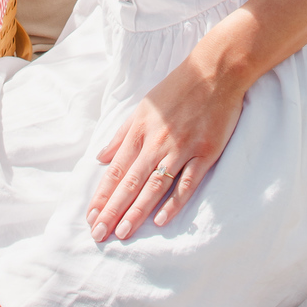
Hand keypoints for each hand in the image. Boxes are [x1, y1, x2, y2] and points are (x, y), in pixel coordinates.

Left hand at [86, 49, 245, 242]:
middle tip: (99, 234)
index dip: (102, 195)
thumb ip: (122, 134)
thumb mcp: (143, 107)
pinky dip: (173, 202)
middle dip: (112, 210)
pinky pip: (186, 182)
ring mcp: (181, 148)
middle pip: (130, 182)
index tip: (91, 217)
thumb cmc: (178, 88)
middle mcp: (156, 142)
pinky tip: (160, 220)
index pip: (116, 170)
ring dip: (137, 212)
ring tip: (123, 233)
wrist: (214, 71)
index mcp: (139, 130)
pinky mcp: (204, 153)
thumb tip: (101, 157)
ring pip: (154, 186)